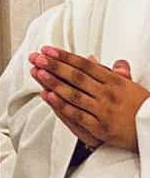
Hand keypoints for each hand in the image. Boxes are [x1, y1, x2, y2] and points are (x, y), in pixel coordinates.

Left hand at [29, 46, 148, 151]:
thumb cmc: (143, 110)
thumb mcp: (133, 87)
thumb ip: (117, 74)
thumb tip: (106, 60)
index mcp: (116, 82)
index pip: (86, 65)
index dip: (65, 57)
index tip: (49, 50)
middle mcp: (108, 94)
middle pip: (77, 77)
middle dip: (54, 65)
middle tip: (37, 57)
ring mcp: (103, 110)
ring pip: (74, 94)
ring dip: (54, 82)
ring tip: (38, 72)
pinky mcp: (100, 127)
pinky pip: (77, 114)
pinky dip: (61, 105)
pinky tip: (48, 96)